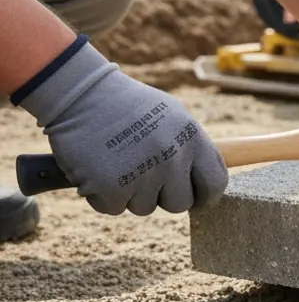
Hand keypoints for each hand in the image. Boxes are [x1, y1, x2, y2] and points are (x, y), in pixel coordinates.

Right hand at [14, 36, 227, 215]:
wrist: (80, 93)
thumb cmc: (127, 105)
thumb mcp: (172, 116)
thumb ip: (190, 148)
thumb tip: (205, 179)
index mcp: (192, 139)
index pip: (216, 182)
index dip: (205, 195)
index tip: (195, 197)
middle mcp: (173, 158)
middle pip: (180, 204)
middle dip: (163, 196)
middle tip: (144, 176)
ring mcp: (143, 174)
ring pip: (144, 207)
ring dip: (129, 193)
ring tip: (117, 162)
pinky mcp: (112, 187)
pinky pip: (113, 208)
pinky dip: (102, 195)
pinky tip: (97, 169)